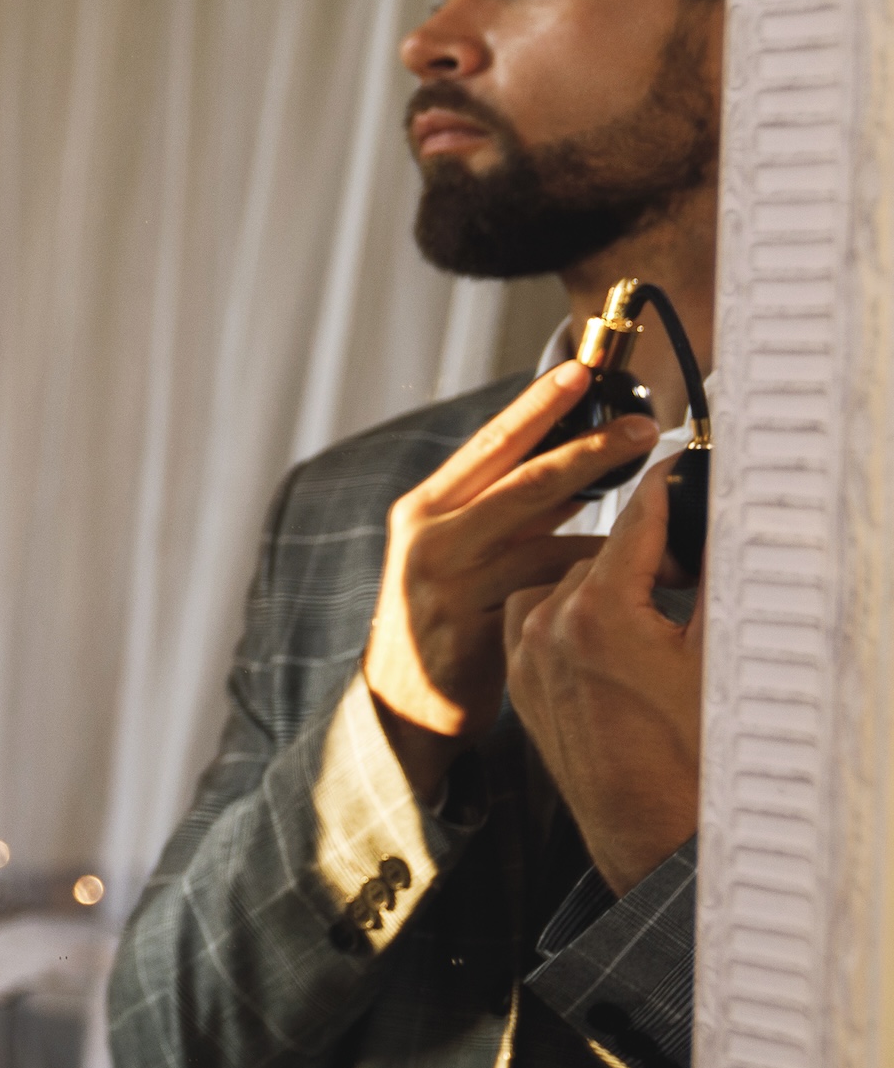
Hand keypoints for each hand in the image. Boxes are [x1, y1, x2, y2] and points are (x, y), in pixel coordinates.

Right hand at [361, 363, 655, 797]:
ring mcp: (444, 577)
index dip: (537, 405)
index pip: (491, 442)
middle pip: (521, 478)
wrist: (404, 698)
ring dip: (611, 521)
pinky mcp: (468, 621)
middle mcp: (429, 532)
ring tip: (664, 509)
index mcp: (426, 505)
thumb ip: (511, 512)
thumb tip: (582, 464)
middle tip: (644, 426)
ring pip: (542, 533)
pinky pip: (546, 587)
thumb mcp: (467, 551)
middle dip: (589, 447)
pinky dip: (592, 576)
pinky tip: (629, 576)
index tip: (581, 370)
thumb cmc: (450, 616)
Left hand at [504, 465, 701, 893]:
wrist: (654, 838)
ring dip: (607, 584)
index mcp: (598, 610)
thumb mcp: (721, 653)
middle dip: (646, 548)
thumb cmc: (700, 755)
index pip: (639, 520)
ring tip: (660, 607)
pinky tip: (619, 633)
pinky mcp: (522, 683)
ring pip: (566, 585)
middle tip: (692, 555)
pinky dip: (575, 615)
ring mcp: (527, 656)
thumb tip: (725, 515)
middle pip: (601, 552)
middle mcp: (547, 626)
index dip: (670, 487)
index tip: (686, 460)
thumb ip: (718, 573)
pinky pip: (540, 622)